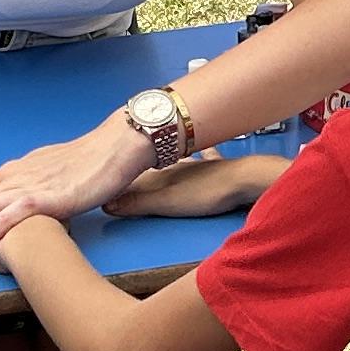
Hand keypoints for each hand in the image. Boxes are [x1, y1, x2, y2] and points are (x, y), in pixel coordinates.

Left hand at [0, 119, 155, 262]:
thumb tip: (4, 204)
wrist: (113, 147)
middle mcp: (13, 178)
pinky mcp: (50, 195)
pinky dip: (0, 226)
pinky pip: (19, 211)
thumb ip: (22, 188)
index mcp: (12, 174)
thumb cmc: (84, 162)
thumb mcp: (44, 174)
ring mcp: (30, 185)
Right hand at [103, 153, 285, 220]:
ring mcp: (199, 164)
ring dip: (165, 156)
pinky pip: (206, 156)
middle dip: (138, 162)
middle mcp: (177, 164)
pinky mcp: (218, 168)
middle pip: (152, 164)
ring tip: (154, 153)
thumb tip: (105, 202)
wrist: (245, 180)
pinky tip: (205, 147)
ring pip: (177, 157)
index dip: (118, 174)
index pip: (133, 173)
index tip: (104, 172)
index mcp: (161, 172)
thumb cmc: (207, 192)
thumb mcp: (167, 202)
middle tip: (125, 159)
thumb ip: (137, 203)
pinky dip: (202, 152)